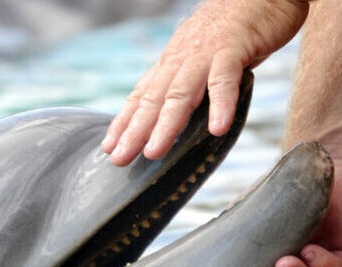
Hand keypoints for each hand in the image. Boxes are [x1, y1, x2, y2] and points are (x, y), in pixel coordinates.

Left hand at [101, 0, 308, 165]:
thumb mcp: (200, 60)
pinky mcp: (233, 50)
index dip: (123, 123)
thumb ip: (187, 85)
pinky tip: (217, 128)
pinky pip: (225, 80)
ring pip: (181, 93)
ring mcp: (204, 55)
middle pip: (153, 100)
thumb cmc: (231, 33)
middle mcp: (180, 60)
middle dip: (134, 131)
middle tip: (119, 158)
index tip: (108, 148)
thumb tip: (173, 117)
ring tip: (154, 152)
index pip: (141, 96)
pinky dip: (221, 105)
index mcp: (171, 64)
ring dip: (166, 124)